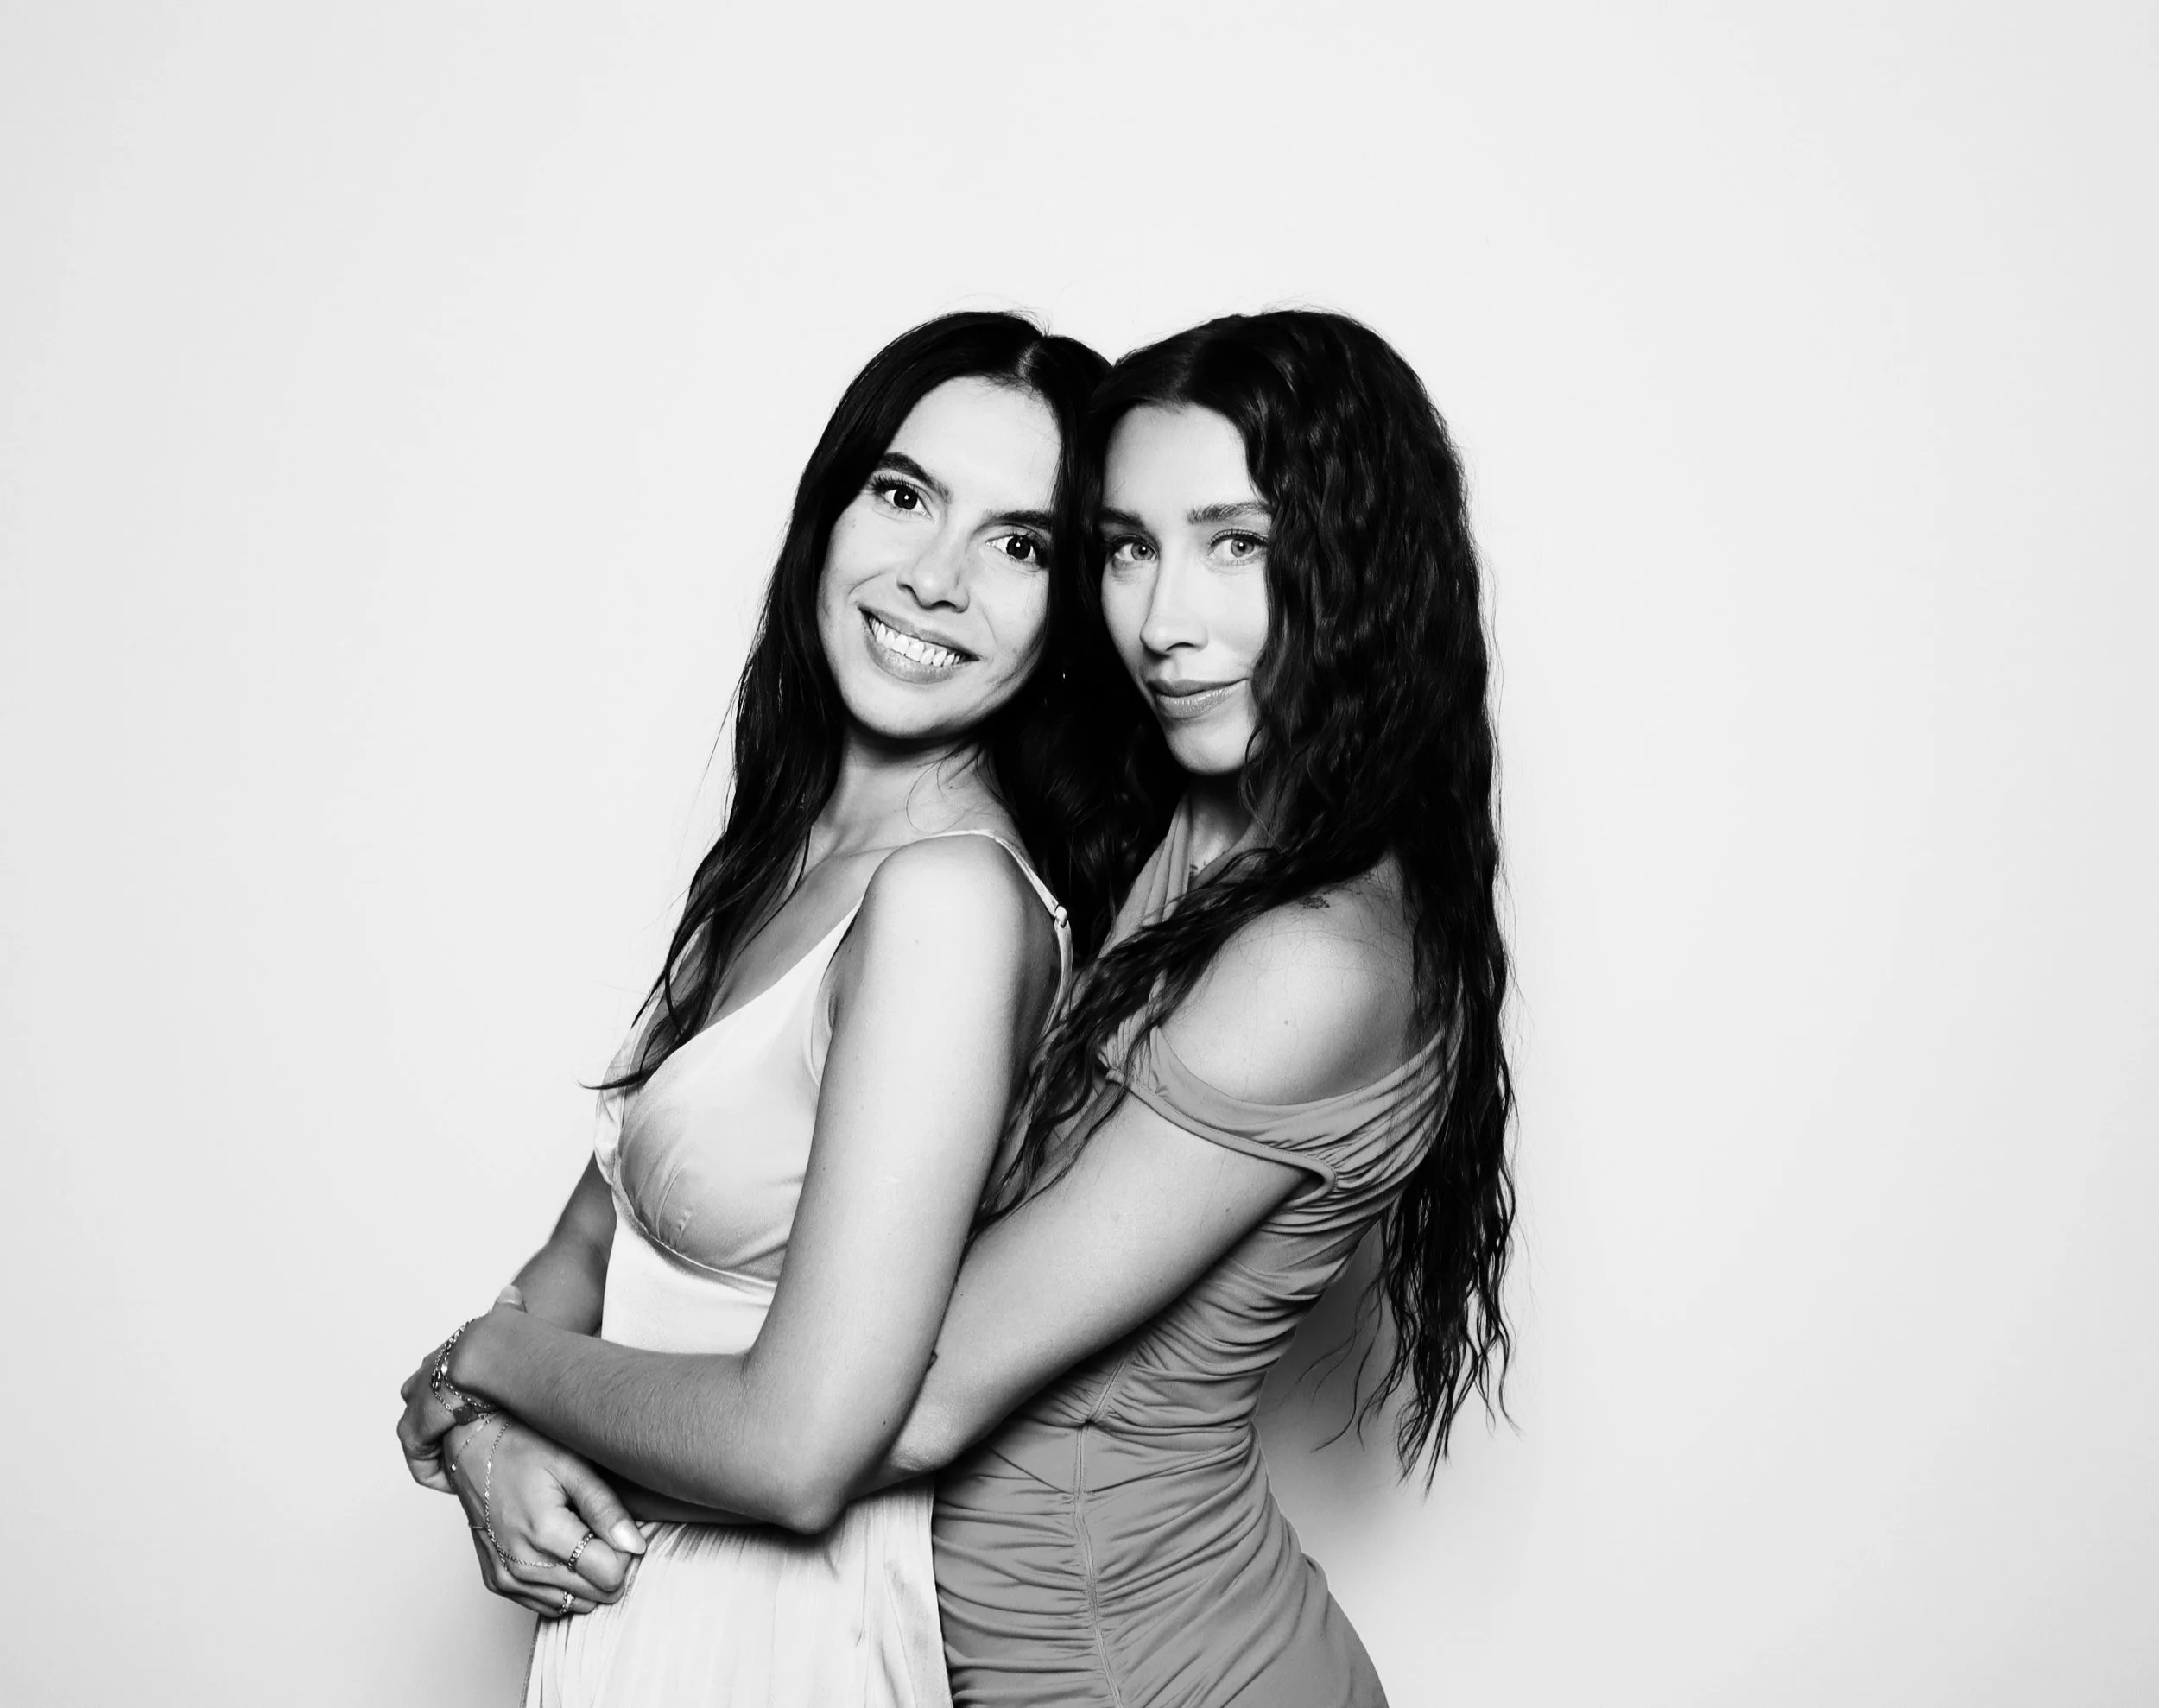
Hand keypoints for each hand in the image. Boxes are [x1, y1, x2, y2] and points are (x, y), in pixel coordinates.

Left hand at [396, 1287, 527, 1490]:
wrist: (489, 1353)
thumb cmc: (508, 1339)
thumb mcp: (509, 1323)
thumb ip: (509, 1311)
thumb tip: (511, 1293)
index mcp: (448, 1352)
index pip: (441, 1375)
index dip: (456, 1397)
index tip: (477, 1413)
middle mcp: (427, 1374)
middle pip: (423, 1401)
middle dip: (440, 1422)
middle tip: (469, 1442)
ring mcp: (418, 1401)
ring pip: (420, 1433)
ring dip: (440, 1450)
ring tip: (466, 1466)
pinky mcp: (416, 1428)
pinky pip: (421, 1459)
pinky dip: (436, 1471)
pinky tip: (458, 1479)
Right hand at [448, 1414, 647, 1618]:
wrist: (473, 1451)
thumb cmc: (523, 1449)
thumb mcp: (572, 1466)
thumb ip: (606, 1508)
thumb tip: (636, 1546)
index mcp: (544, 1534)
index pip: (610, 1575)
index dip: (624, 1551)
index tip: (615, 1526)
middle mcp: (522, 1566)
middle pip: (596, 1594)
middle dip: (608, 1564)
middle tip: (596, 1527)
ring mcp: (507, 1579)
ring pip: (575, 1605)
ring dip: (586, 1577)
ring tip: (575, 1536)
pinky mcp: (498, 1584)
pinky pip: (549, 1605)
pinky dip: (563, 1584)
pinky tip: (558, 1551)